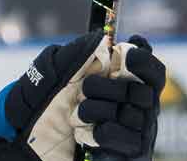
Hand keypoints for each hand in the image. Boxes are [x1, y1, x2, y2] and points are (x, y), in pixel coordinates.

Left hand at [0, 32, 164, 160]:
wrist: (32, 140)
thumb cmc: (48, 103)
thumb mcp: (56, 71)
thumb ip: (78, 52)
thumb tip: (101, 38)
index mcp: (127, 85)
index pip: (153, 71)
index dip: (144, 61)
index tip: (127, 54)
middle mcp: (139, 108)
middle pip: (144, 91)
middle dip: (106, 87)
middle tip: (85, 90)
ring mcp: (136, 133)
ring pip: (131, 114)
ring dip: (94, 110)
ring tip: (77, 116)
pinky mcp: (129, 153)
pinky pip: (120, 135)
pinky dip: (97, 132)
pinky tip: (85, 134)